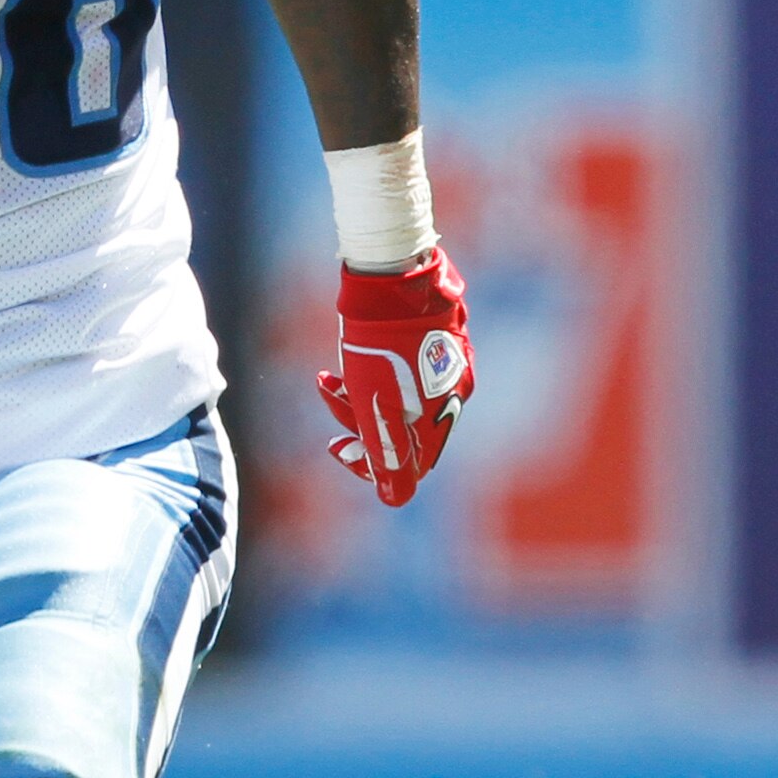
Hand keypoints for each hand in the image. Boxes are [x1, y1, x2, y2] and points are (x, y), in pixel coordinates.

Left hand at [317, 247, 472, 509]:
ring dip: (356, 399)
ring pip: (395, 399)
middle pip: (402, 432)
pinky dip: (367, 376)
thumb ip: (387, 455)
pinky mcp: (428, 340)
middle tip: (332, 428)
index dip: (375, 467)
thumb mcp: (377, 406)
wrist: (392, 277)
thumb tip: (394, 499)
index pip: (413, 463)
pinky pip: (398, 372)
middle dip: (359, 429)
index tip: (342, 452)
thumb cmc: (381, 345)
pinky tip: (340, 366)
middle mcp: (450, 392)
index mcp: (442, 413)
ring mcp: (442, 365)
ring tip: (326, 381)